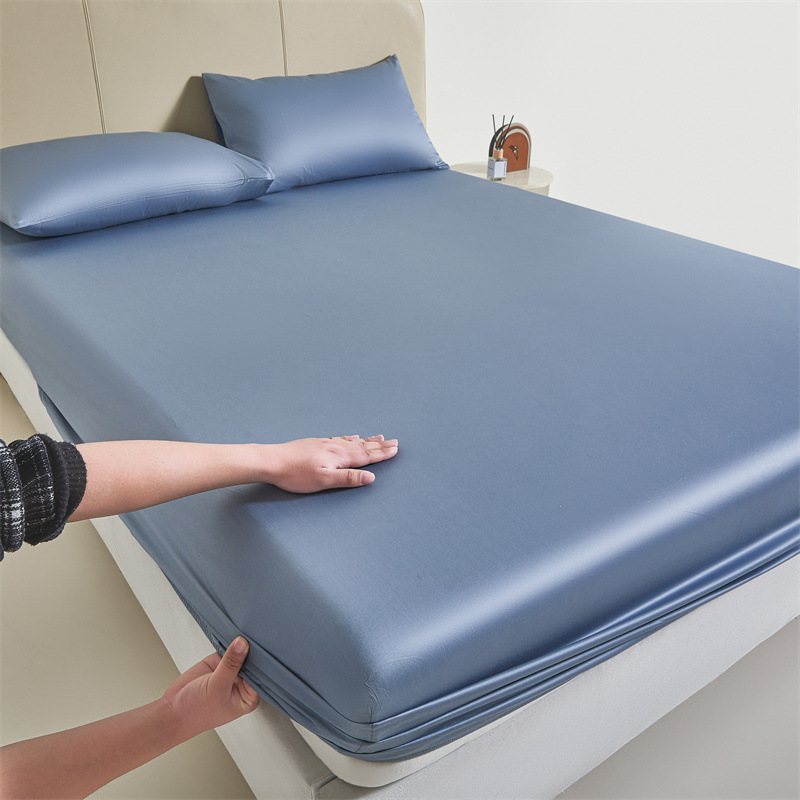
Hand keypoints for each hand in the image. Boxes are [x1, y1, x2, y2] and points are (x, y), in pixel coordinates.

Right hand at [162, 637, 259, 738]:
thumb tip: (242, 644)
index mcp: (248, 696)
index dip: (264, 660)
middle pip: (253, 662)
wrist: (172, 710)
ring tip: (249, 626)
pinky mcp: (220, 661)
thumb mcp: (217, 687)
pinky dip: (231, 639)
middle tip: (260, 630)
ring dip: (243, 642)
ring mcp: (231, 671)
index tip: (268, 643)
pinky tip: (235, 629)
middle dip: (255, 649)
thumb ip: (231, 664)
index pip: (263, 675)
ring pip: (241, 652)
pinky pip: (228, 647)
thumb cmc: (196, 711)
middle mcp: (243, 683)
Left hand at [264, 434, 398, 492]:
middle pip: (362, 447)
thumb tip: (371, 477)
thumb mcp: (324, 481)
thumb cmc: (296, 475)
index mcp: (339, 457)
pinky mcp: (316, 444)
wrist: (272, 461)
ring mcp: (325, 444)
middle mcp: (335, 447)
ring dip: (368, 441)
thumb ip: (348, 478)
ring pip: (352, 441)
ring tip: (379, 437)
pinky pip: (340, 439)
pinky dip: (350, 438)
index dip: (381, 454)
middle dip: (379, 446)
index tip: (395, 449)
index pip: (365, 456)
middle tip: (394, 442)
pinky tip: (352, 436)